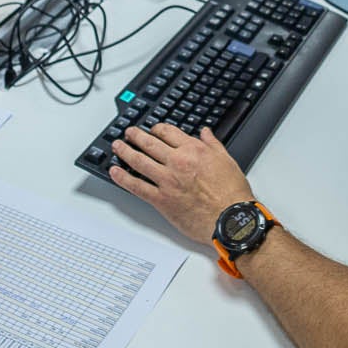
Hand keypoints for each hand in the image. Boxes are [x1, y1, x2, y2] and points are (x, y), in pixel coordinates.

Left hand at [110, 123, 253, 245]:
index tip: (152, 129)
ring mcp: (167, 181)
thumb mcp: (227, 160)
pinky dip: (123, 178)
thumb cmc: (231, 194)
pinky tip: (115, 173)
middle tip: (128, 133)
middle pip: (149, 143)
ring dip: (125, 152)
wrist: (230, 219)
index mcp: (194, 150)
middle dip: (136, 136)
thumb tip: (206, 132)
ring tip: (117, 147)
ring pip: (139, 161)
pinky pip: (136, 186)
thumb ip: (213, 144)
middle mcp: (178, 162)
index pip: (168, 132)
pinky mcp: (161, 200)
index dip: (156, 128)